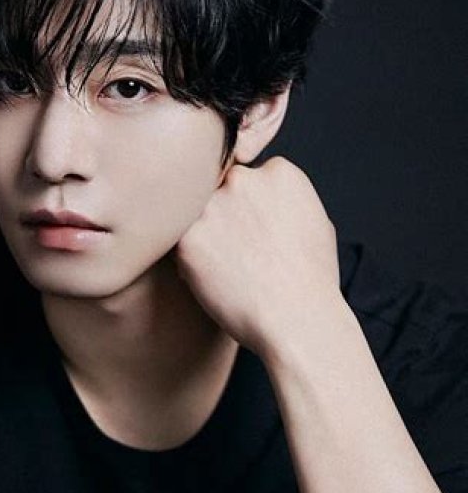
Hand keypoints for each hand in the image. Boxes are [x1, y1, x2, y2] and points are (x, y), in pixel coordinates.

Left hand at [171, 156, 342, 359]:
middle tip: (235, 249)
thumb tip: (265, 200)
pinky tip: (213, 279)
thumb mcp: (315, 223)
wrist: (297, 320)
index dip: (248, 207)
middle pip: (218, 189)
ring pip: (194, 214)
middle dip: (221, 215)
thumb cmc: (311, 282)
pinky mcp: (187, 238)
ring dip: (202, 235)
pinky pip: (178, 243)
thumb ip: (283, 200)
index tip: (254, 231)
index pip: (249, 176)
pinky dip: (189, 261)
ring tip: (226, 267)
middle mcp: (242, 180)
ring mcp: (212, 207)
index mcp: (278, 172)